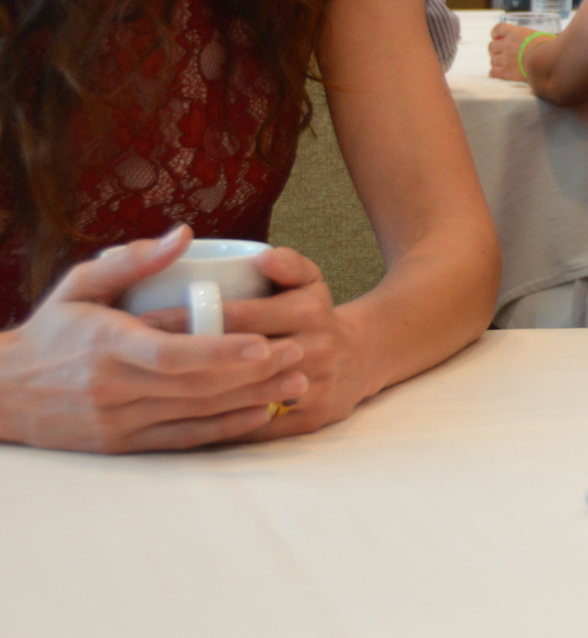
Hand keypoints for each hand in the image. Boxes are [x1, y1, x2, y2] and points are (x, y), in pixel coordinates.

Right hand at [0, 226, 307, 452]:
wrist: (2, 394)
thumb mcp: (80, 285)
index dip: (221, 351)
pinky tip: (260, 414)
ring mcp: (117, 422)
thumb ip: (134, 261)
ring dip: (250, 401)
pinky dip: (223, 430)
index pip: (172, 354)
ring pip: (195, 415)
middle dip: (252, 373)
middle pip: (195, 387)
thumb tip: (186, 234)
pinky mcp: (121, 445)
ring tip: (296, 383)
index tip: (265, 341)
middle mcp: (112, 389)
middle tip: (300, 355)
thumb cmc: (51, 329)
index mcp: (106, 346)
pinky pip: (181, 440)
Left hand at [154, 248, 378, 441]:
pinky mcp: (309, 421)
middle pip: (236, 359)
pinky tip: (180, 422)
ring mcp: (314, 387)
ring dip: (193, 395)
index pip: (237, 315)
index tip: (141, 320)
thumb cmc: (316, 316)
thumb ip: (288, 263)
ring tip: (145, 391)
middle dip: (180, 358)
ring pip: (243, 396)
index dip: (187, 318)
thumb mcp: (311, 280)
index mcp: (309, 310)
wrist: (360, 361)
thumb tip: (260, 256)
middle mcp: (315, 348)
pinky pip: (254, 427)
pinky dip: (217, 426)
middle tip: (131, 358)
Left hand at [487, 21, 545, 81]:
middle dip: (495, 50)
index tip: (497, 36)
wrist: (547, 63)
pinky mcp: (506, 72)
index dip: (496, 33)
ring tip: (503, 64)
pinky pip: (493, 72)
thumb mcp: (544, 37)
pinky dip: (495, 73)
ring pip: (492, 60)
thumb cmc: (550, 48)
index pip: (498, 28)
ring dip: (496, 62)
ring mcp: (505, 59)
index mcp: (515, 33)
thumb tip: (552, 35)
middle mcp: (507, 45)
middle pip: (492, 46)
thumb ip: (538, 38)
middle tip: (501, 53)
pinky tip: (499, 73)